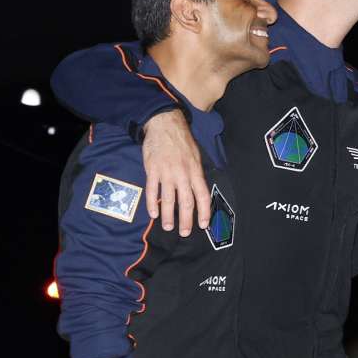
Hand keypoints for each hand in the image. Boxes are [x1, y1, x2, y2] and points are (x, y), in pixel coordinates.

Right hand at [142, 110, 209, 236]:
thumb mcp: (196, 156)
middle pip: (186, 202)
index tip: (203, 225)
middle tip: (184, 233)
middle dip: (186, 220)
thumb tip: (198, 192)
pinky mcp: (152, 170)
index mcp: (195, 172)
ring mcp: (167, 173)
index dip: (204, 212)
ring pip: (169, 200)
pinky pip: (153, 191)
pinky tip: (153, 214)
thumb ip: (196, 175)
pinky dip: (153, 204)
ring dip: (168, 216)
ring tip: (168, 227)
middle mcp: (183, 174)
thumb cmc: (182, 141)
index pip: (203, 196)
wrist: (165, 125)